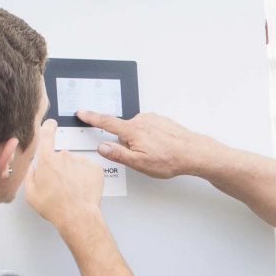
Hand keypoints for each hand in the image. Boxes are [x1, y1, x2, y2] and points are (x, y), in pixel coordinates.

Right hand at [25, 119, 104, 232]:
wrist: (77, 216)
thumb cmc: (55, 206)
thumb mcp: (31, 194)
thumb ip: (29, 177)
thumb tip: (33, 170)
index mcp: (48, 160)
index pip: (47, 135)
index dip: (48, 127)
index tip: (50, 124)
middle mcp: (65, 156)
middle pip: (62, 157)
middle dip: (60, 167)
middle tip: (60, 185)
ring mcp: (82, 161)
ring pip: (76, 164)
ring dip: (74, 173)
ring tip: (72, 190)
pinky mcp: (95, 168)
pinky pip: (89, 169)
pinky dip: (87, 177)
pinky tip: (82, 189)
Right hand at [76, 111, 202, 179]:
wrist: (193, 153)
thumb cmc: (169, 159)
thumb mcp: (139, 163)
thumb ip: (118, 154)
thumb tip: (103, 147)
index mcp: (133, 130)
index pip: (106, 122)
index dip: (92, 117)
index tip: (82, 112)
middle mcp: (142, 120)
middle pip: (124, 131)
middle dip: (128, 144)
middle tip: (141, 157)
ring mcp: (152, 119)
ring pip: (137, 131)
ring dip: (141, 142)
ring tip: (155, 154)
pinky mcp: (161, 121)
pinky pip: (148, 130)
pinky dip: (151, 139)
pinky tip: (160, 148)